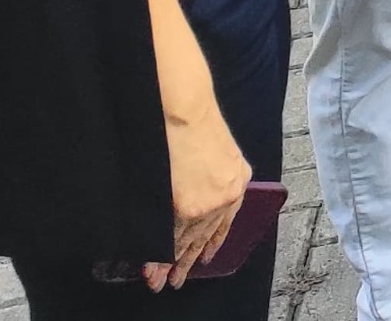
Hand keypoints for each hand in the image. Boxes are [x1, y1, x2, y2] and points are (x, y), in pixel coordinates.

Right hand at [147, 98, 248, 288]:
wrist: (187, 110)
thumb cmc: (196, 123)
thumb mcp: (217, 153)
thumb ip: (211, 178)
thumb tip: (191, 199)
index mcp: (239, 178)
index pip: (226, 220)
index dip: (213, 242)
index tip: (205, 259)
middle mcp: (229, 193)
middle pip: (205, 236)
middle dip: (186, 261)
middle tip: (175, 281)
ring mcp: (209, 202)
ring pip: (187, 240)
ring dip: (169, 262)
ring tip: (157, 280)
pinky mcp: (189, 206)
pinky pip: (172, 235)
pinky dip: (159, 252)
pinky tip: (151, 264)